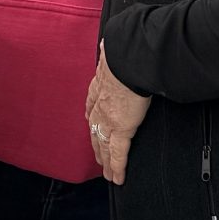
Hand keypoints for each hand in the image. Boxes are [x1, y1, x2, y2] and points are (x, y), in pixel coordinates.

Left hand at [84, 45, 151, 184]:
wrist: (128, 62)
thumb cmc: (125, 55)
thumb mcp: (113, 54)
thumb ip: (111, 52)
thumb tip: (109, 41)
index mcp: (98, 87)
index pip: (91, 106)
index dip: (91, 116)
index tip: (90, 121)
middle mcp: (99, 105)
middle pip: (94, 130)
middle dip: (95, 143)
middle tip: (97, 156)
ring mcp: (108, 120)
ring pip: (103, 146)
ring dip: (105, 161)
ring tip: (106, 172)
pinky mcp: (120, 130)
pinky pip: (117, 154)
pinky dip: (117, 168)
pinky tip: (117, 178)